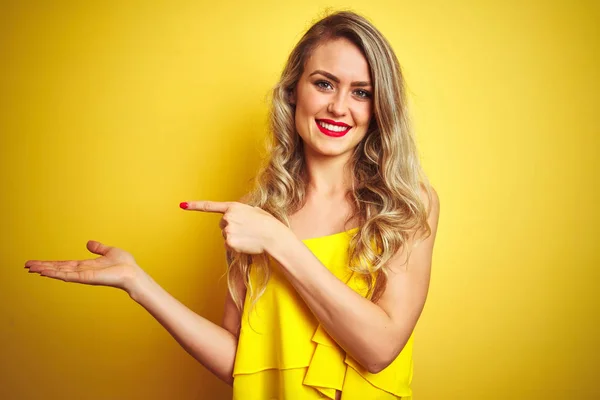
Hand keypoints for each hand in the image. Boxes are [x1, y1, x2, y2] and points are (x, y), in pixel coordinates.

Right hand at [25, 240, 142, 292]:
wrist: (132, 273)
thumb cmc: (124, 265)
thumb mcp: (109, 251)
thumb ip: (98, 248)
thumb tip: (89, 243)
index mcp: (86, 266)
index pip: (64, 264)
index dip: (50, 264)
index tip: (37, 263)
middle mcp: (82, 271)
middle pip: (58, 269)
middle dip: (43, 267)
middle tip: (27, 266)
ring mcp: (83, 275)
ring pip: (60, 272)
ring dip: (45, 270)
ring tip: (31, 268)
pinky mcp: (86, 278)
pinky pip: (68, 276)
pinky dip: (56, 274)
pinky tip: (46, 272)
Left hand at [180, 201, 284, 253]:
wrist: (274, 237)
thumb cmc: (267, 223)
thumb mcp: (254, 211)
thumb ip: (240, 212)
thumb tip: (233, 219)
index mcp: (233, 207)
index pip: (210, 206)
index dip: (195, 206)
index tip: (183, 205)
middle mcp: (227, 217)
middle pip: (222, 224)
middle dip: (231, 227)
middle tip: (247, 229)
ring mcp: (228, 230)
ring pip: (226, 235)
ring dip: (235, 236)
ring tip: (249, 236)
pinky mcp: (230, 242)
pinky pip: (229, 245)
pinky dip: (236, 246)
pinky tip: (247, 243)